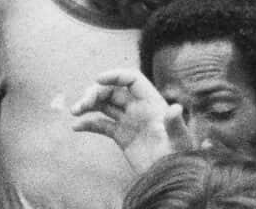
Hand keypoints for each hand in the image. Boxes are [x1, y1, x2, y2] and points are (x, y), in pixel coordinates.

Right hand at [70, 68, 191, 173]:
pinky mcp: (121, 136)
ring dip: (88, 105)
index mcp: (151, 103)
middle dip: (95, 93)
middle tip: (81, 105)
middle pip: (112, 91)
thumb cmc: (181, 159)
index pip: (131, 79)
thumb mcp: (180, 142)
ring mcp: (128, 121)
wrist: (171, 180)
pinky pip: (101, 124)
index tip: (98, 79)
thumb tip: (176, 108)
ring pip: (104, 105)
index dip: (115, 75)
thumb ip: (175, 125)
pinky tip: (76, 127)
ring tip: (74, 112)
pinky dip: (88, 124)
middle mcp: (138, 108)